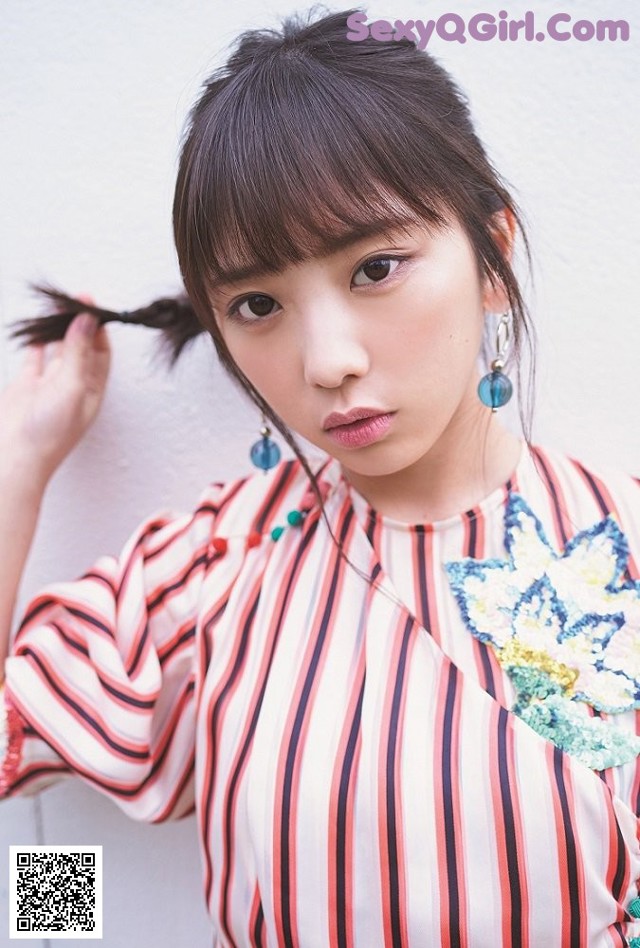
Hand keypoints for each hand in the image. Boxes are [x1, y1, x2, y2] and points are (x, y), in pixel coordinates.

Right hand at [0, 297, 111, 487]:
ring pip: (57, 350)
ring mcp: (49, 386)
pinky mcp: (27, 387)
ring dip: (59, 330)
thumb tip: (87, 320)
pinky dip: (37, 344)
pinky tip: (39, 330)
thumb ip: (78, 352)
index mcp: (92, 390)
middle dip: (80, 324)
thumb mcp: (72, 386)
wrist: (16, 455)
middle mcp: (73, 386)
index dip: (99, 329)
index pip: (101, 352)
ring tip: (59, 306)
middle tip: (78, 298)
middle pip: (81, 348)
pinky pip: (35, 360)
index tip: (94, 306)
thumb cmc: (51, 431)